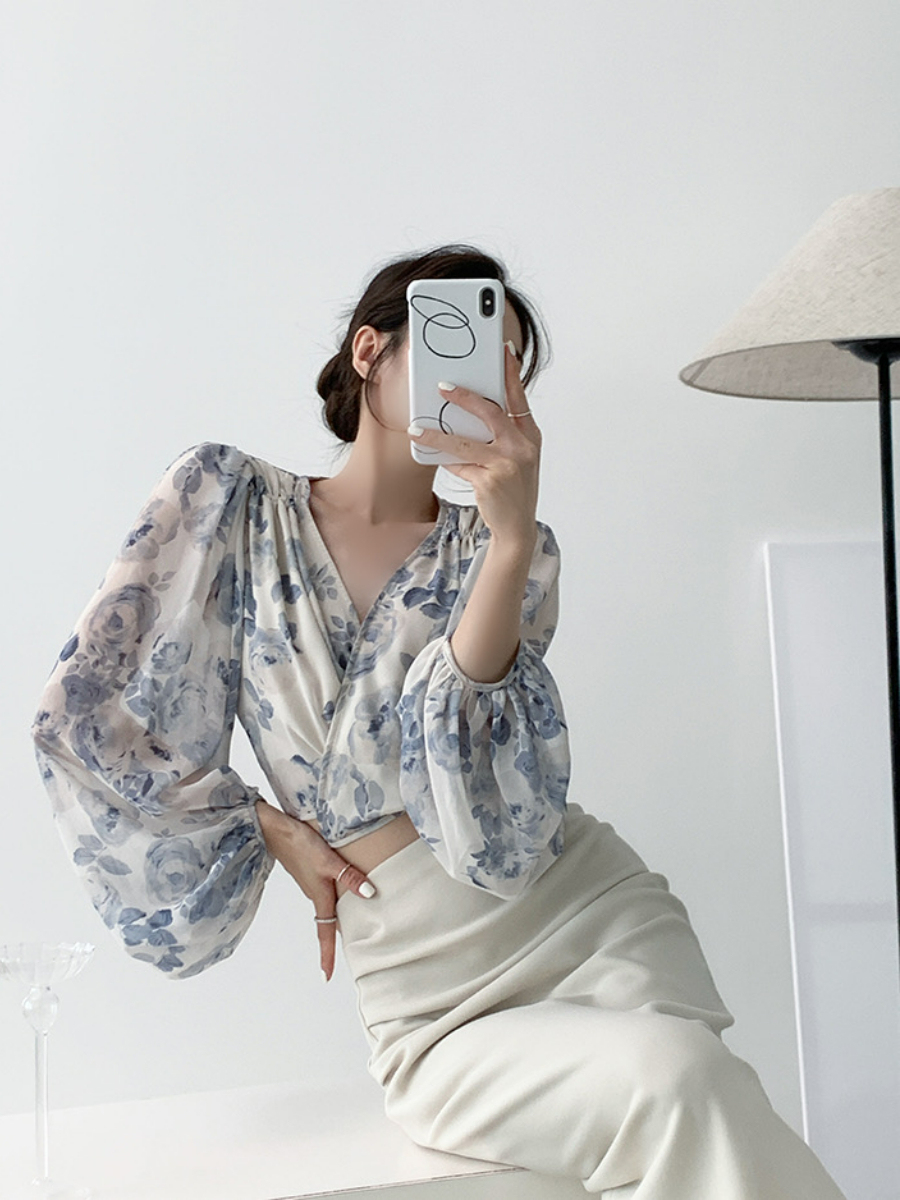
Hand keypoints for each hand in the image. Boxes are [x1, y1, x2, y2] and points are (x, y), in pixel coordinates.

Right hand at [255, 799, 374, 980]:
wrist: (273, 828)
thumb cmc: (300, 843)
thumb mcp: (328, 860)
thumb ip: (350, 877)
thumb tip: (371, 895)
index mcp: (319, 896)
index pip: (324, 932)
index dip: (327, 954)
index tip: (327, 976)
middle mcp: (314, 893)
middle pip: (327, 922)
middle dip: (333, 941)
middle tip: (346, 955)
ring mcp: (310, 882)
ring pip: (326, 906)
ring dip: (335, 920)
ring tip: (351, 928)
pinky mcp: (308, 870)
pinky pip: (324, 892)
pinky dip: (334, 901)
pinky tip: (343, 893)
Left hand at [408, 342, 540, 546]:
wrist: (517, 528)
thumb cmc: (513, 489)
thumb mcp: (515, 458)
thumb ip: (500, 435)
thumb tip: (466, 413)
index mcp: (531, 436)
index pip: (519, 397)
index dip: (511, 373)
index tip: (503, 351)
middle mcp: (522, 447)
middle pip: (491, 412)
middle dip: (465, 397)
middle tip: (443, 387)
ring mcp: (506, 464)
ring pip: (464, 442)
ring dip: (437, 435)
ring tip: (417, 429)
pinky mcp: (489, 481)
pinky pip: (459, 465)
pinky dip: (446, 461)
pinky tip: (434, 457)